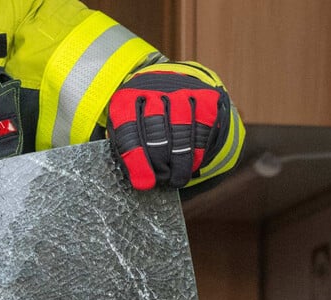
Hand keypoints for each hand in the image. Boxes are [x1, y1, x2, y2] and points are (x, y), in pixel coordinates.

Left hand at [107, 64, 230, 189]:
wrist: (170, 86)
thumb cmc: (142, 119)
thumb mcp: (125, 128)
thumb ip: (125, 147)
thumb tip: (135, 176)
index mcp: (126, 99)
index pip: (129, 132)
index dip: (137, 161)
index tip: (144, 183)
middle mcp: (152, 91)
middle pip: (156, 133)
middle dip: (159, 162)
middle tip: (161, 179)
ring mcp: (180, 92)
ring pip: (182, 132)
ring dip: (180, 161)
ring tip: (176, 178)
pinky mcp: (205, 97)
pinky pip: (203, 130)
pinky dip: (197, 152)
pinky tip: (191, 164)